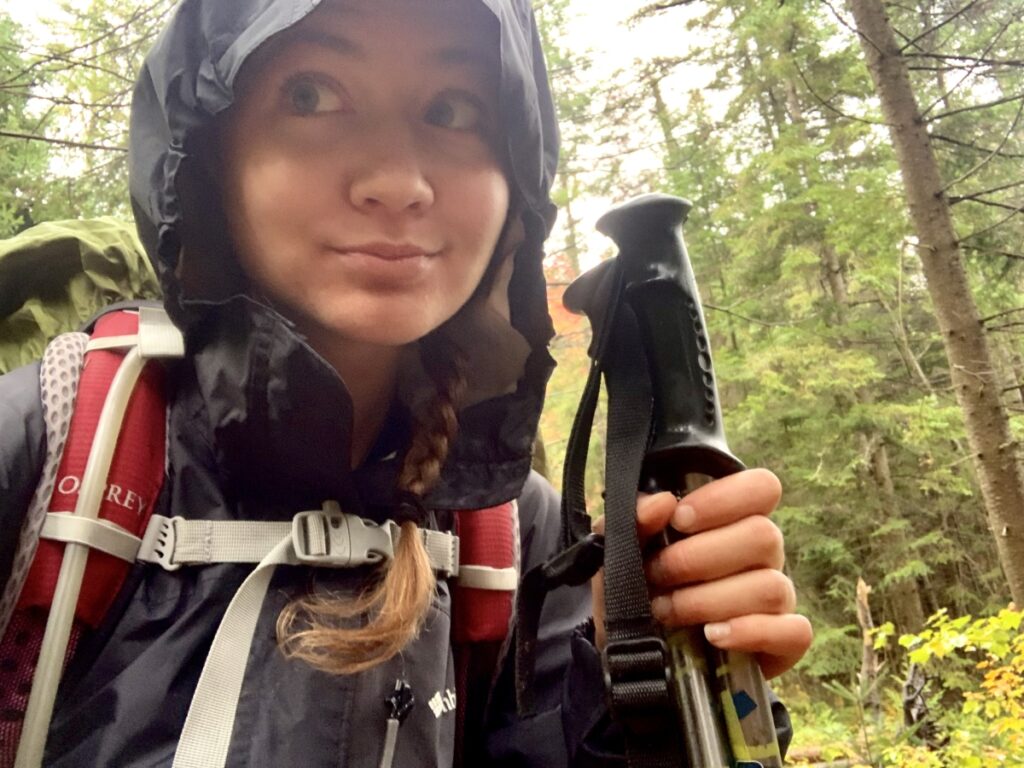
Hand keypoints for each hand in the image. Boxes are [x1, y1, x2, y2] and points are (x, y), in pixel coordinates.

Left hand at [591, 468, 811, 678]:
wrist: (634, 657)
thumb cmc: (635, 592)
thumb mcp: (618, 552)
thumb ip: (632, 519)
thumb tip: (663, 502)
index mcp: (731, 522)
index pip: (761, 488)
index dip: (724, 499)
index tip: (680, 519)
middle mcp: (761, 556)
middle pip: (764, 536)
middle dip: (698, 558)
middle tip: (658, 575)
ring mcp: (776, 600)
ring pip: (771, 586)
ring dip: (709, 600)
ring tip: (667, 611)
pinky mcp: (783, 644)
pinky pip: (794, 632)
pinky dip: (752, 632)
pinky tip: (713, 636)